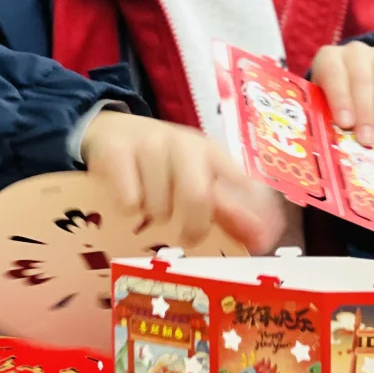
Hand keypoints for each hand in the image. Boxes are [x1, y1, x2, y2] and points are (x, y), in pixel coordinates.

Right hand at [80, 113, 286, 253]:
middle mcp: (183, 145)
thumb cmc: (162, 165)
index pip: (238, 182)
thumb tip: (261, 240)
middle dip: (194, 226)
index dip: (246, 215)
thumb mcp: (197, 178)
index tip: (255, 241)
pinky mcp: (117, 151)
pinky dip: (128, 209)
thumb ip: (228, 211)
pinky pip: (129, 201)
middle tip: (187, 238)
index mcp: (209, 152)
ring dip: (154, 216)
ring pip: (158, 205)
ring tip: (149, 205)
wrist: (111, 131)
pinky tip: (128, 198)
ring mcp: (149, 145)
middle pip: (197, 196)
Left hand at [312, 42, 373, 149]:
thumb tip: (336, 145)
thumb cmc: (338, 107)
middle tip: (368, 140)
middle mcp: (356, 52)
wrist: (360, 94)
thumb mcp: (326, 110)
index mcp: (330, 59)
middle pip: (363, 78)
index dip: (340, 97)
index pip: (333, 72)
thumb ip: (330, 121)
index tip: (345, 123)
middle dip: (366, 112)